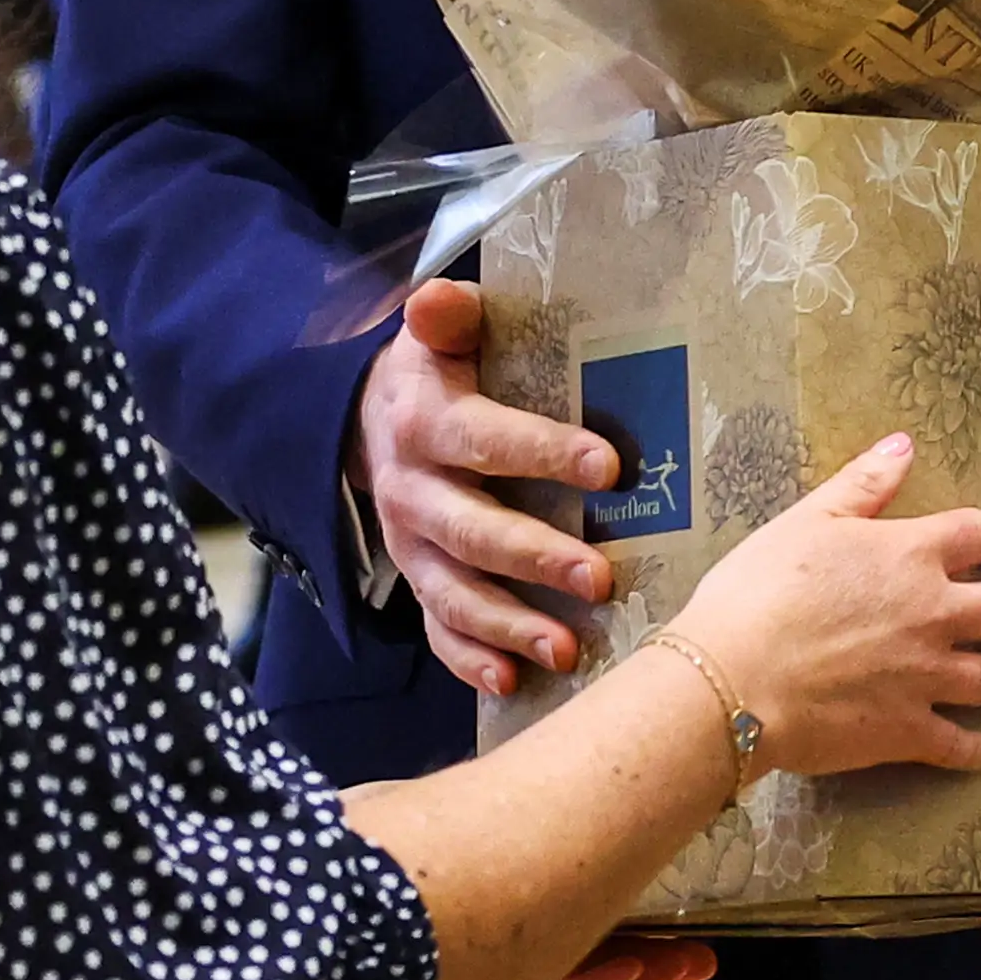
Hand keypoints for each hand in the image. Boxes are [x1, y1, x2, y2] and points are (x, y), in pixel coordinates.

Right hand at [352, 278, 622, 693]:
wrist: (371, 421)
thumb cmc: (438, 374)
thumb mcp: (440, 335)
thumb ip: (449, 316)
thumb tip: (437, 296)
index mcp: (423, 425)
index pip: (485, 441)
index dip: (543, 453)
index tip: (609, 468)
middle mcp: (411, 493)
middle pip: (473, 532)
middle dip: (536, 558)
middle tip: (600, 577)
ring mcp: (411, 547)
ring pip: (455, 594)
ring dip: (510, 625)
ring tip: (568, 650)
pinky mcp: (417, 581)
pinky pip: (437, 630)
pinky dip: (470, 661)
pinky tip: (513, 683)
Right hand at [674, 434, 980, 778]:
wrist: (737, 680)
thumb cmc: (762, 590)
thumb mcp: (809, 519)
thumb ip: (864, 483)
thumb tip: (906, 444)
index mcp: (912, 555)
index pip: (977, 534)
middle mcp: (936, 614)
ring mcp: (927, 677)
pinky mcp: (909, 731)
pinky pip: (957, 744)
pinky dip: (978, 751)